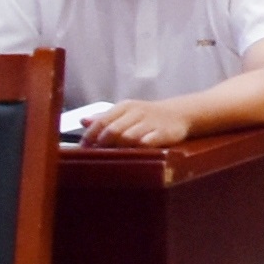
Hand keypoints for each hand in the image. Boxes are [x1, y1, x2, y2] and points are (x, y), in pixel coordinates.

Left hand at [77, 93, 193, 147]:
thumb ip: (105, 118)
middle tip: (97, 155)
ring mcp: (151, 122)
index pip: (102, 121)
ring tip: (113, 157)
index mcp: (125, 107)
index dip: (90, 136)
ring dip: (118, 148)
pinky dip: (137, 149)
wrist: (180, 113)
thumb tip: (83, 121)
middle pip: (113, 130)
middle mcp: (137, 112)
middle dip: (103, 144)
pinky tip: (133, 154)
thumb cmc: (148, 116)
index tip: (84, 148)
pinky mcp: (164, 133)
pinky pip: (147, 143)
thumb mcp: (126, 112)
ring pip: (128, 137)